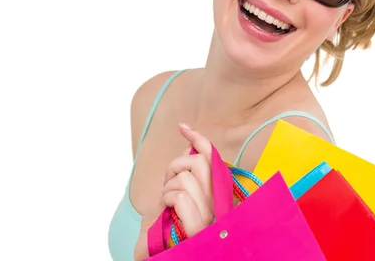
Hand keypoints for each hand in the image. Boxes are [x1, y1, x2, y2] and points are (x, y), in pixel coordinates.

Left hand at [134, 123, 214, 260]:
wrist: (155, 254)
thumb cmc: (163, 227)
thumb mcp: (172, 194)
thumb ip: (184, 173)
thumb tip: (189, 147)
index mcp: (215, 195)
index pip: (212, 159)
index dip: (199, 139)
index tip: (182, 127)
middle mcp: (218, 205)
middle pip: (200, 163)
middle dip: (177, 165)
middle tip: (168, 182)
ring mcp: (210, 216)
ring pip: (186, 178)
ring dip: (168, 187)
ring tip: (167, 202)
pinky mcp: (199, 227)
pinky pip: (180, 195)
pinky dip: (167, 198)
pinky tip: (167, 210)